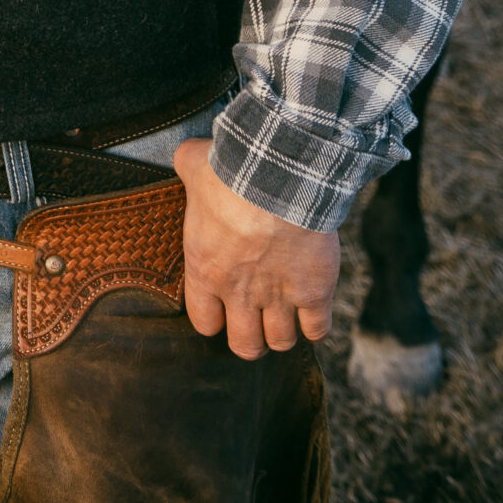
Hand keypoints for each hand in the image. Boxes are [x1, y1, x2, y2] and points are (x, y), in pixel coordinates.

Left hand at [174, 137, 339, 358]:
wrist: (278, 177)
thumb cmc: (230, 170)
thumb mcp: (193, 165)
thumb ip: (186, 168)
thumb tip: (185, 157)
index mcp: (205, 270)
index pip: (204, 322)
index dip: (214, 317)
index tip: (222, 307)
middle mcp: (240, 293)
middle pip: (245, 345)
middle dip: (250, 337)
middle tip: (255, 321)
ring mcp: (279, 297)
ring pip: (281, 342)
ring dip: (282, 332)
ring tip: (284, 316)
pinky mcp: (314, 293)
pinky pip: (317, 329)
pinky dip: (316, 325)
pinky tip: (312, 310)